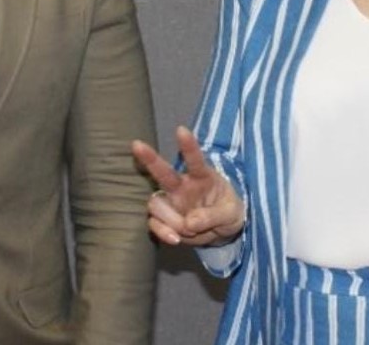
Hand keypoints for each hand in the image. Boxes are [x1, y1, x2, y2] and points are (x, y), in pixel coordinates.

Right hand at [131, 126, 244, 246]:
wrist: (223, 231)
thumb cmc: (228, 212)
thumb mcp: (231, 213)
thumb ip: (213, 216)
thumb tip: (190, 223)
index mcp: (202, 177)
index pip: (195, 159)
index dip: (188, 146)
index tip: (181, 130)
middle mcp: (182, 186)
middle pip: (163, 171)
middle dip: (149, 158)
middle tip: (136, 144)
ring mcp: (171, 202)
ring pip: (156, 204)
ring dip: (172, 221)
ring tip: (192, 229)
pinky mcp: (165, 219)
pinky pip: (154, 224)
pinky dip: (163, 232)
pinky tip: (175, 239)